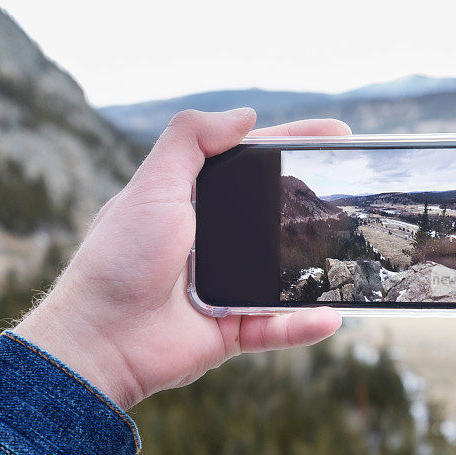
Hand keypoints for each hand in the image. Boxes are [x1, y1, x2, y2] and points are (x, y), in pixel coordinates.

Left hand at [14, 109, 348, 409]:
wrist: (99, 339)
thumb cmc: (119, 258)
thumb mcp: (152, 187)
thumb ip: (191, 142)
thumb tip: (245, 116)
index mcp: (194, 202)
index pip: (252, 163)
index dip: (294, 144)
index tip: (338, 133)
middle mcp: (212, 242)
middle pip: (276, 215)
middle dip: (316, 203)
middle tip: (356, 190)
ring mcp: (224, 287)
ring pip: (283, 275)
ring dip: (318, 267)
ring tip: (355, 253)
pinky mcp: (229, 330)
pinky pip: (275, 328)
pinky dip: (301, 326)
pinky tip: (331, 316)